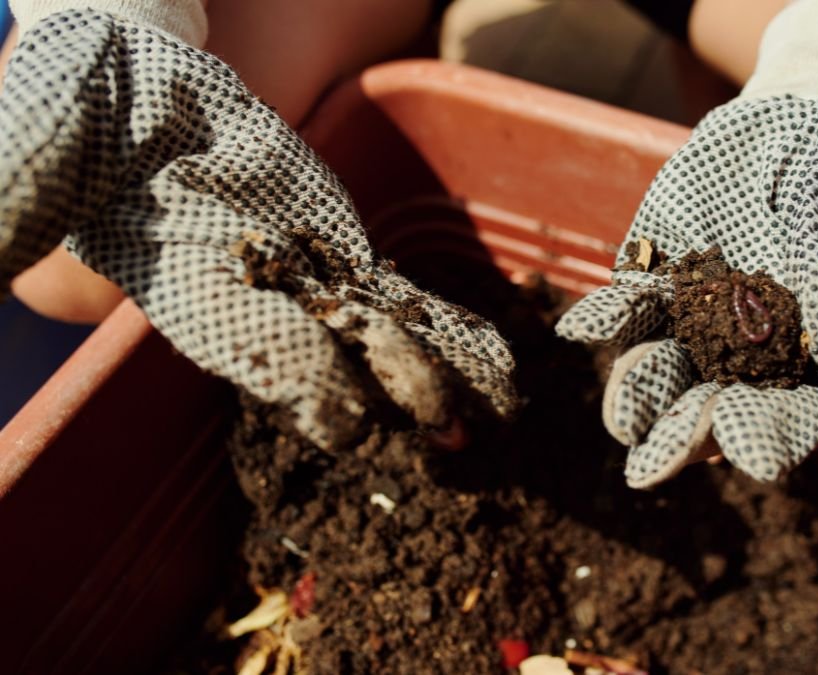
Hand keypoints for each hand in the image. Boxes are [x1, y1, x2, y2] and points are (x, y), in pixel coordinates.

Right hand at [0, 9, 515, 447]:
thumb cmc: (89, 121)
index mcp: (200, 305)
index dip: (308, 386)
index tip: (347, 412)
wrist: (139, 98)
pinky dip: (457, 338)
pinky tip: (501, 369)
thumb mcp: (38, 161)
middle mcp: (264, 313)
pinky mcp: (349, 259)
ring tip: (496, 413)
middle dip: (396, 402)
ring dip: (442, 383)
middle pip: (345, 369)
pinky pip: (410, 307)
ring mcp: (314, 290)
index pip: (264, 359)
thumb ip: (18, 208)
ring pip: (389, 349)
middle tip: (450, 433)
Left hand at [556, 94, 817, 486]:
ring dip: (639, 388)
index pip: (793, 415)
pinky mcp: (655, 278)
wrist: (801, 117)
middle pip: (716, 406)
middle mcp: (750, 352)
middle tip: (649, 468)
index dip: (767, 434)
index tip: (742, 448)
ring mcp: (697, 318)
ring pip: (664, 365)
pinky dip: (606, 316)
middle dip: (682, 436)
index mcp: (812, 359)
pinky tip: (581, 327)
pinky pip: (627, 304)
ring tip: (621, 414)